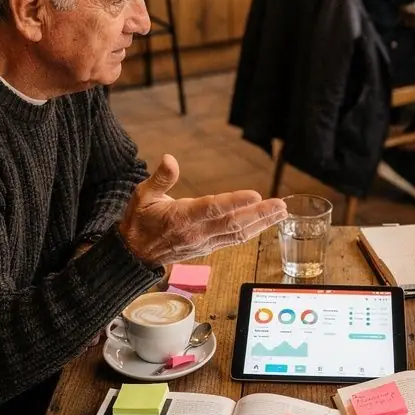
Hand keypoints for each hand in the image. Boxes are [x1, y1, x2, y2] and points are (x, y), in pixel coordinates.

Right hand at [118, 155, 286, 264]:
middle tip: (281, 206)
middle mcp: (196, 233)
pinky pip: (233, 240)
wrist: (133, 255)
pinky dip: (251, 232)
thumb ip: (159, 179)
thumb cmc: (138, 221)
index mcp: (181, 218)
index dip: (235, 202)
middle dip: (259, 215)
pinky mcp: (207, 248)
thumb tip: (169, 158)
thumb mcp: (141, 196)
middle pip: (233, 224)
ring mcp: (204, 243)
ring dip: (261, 223)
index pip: (212, 209)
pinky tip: (264, 224)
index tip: (256, 194)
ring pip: (237, 234)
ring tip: (281, 213)